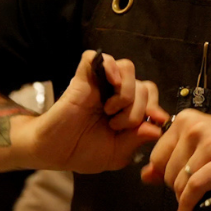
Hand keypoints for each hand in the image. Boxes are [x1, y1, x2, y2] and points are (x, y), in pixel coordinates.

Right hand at [19, 51, 167, 173]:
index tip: (156, 119)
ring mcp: (100, 83)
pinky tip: (110, 84)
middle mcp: (116, 93)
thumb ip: (137, 140)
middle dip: (138, 109)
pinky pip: (98, 57)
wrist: (54, 152)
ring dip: (127, 92)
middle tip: (118, 125)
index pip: (150, 95)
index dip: (155, 106)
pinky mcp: (82, 77)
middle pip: (143, 84)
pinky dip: (109, 66)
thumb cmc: (83, 152)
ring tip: (110, 111)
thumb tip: (156, 127)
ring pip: (127, 68)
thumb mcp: (117, 153)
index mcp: (127, 110)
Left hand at [142, 110, 210, 210]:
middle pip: (167, 171)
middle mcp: (195, 126)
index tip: (177, 185)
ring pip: (181, 181)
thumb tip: (146, 175)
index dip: (165, 176)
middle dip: (176, 189)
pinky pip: (196, 186)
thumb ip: (173, 158)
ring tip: (194, 203)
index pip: (157, 157)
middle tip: (192, 195)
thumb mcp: (202, 148)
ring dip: (184, 199)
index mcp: (186, 119)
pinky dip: (189, 203)